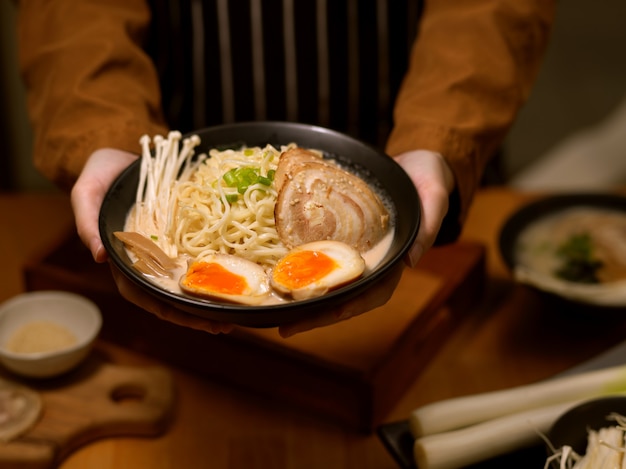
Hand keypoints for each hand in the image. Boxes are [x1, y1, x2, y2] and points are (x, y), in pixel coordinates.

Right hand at [71, 149, 233, 333]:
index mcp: (123, 258)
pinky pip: (197, 263)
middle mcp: (146, 260)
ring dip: (206, 303)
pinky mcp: (181, 240)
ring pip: (185, 286)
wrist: (125, 155)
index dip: (163, 309)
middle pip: (168, 297)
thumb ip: (87, 221)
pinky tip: (233, 284)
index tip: (188, 317)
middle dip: (192, 315)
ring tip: (232, 316)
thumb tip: (98, 256)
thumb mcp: (87, 191)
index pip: (141, 293)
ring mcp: (165, 252)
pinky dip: (213, 277)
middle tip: (222, 326)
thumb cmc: (102, 175)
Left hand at [278, 150, 454, 336]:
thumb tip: (410, 261)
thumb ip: (428, 226)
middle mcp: (372, 262)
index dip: (351, 306)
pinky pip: (319, 255)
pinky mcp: (339, 235)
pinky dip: (299, 266)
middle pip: (344, 295)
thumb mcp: (434, 196)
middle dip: (316, 314)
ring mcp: (354, 250)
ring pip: (328, 281)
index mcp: (395, 260)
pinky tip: (277, 272)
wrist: (413, 162)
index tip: (328, 315)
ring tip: (275, 308)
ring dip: (303, 298)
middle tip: (285, 327)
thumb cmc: (428, 178)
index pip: (374, 293)